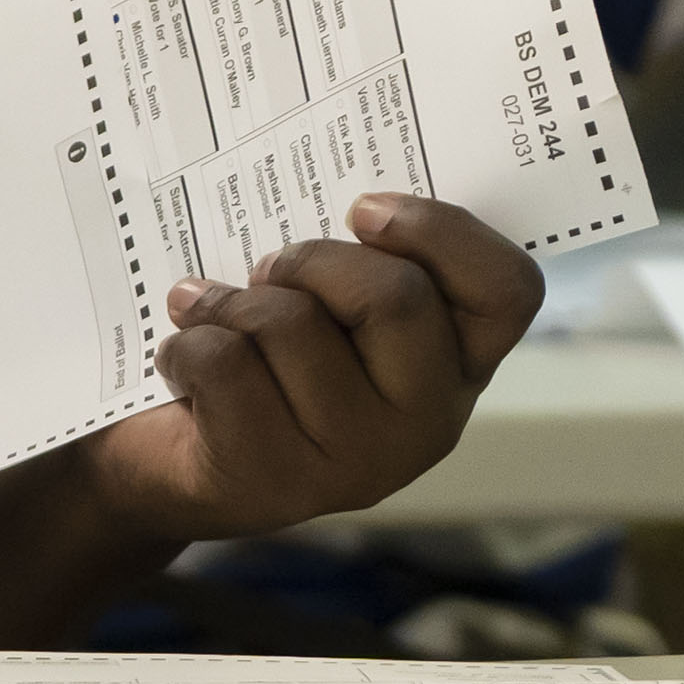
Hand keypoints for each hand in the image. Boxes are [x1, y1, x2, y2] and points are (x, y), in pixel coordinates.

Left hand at [91, 192, 543, 542]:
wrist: (176, 470)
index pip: (507, 291)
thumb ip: (369, 265)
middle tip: (269, 270)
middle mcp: (427, 423)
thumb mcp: (338, 314)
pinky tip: (185, 364)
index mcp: (460, 367)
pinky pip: (225, 363)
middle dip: (311, 262)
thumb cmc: (269, 364)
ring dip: (231, 304)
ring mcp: (356, 462)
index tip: (363, 212)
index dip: (442, 232)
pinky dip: (187, 344)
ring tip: (214, 318)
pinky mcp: (274, 480)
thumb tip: (350, 203)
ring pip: (292, 325)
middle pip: (396, 297)